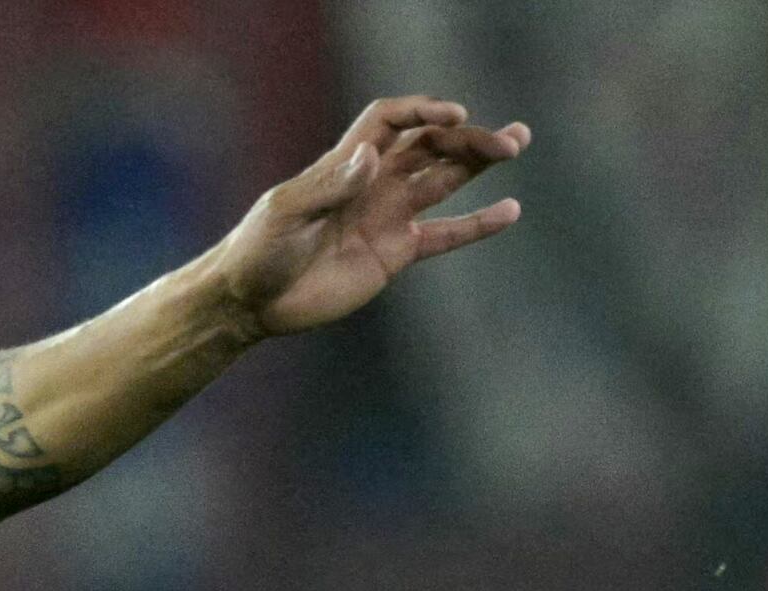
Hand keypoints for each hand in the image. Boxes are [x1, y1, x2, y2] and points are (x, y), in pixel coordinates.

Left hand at [217, 98, 525, 338]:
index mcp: (346, 164)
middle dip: (466, 138)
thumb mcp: (286, 213)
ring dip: (478, 162)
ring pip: (444, 180)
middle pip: (429, 146)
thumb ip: (329, 186)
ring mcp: (387, 217)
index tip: (452, 116)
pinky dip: (477, 225)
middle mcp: (373, 184)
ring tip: (516, 143)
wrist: (251, 302)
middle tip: (507, 141)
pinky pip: (444, 235)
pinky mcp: (394, 253)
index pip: (392, 121)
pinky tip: (510, 212)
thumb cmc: (258, 250)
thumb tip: (371, 157)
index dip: (422, 112)